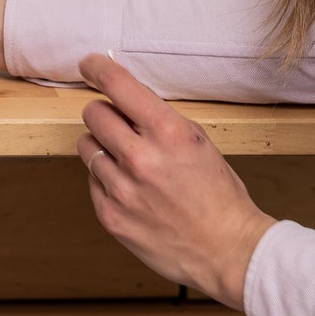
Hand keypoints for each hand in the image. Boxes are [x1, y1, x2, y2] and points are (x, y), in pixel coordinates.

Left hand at [77, 53, 273, 305]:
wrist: (228, 251)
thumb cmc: (218, 196)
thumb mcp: (197, 143)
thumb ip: (159, 122)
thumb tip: (124, 100)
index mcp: (169, 133)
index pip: (118, 85)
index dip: (98, 68)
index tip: (89, 65)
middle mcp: (140, 158)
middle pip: (93, 113)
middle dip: (105, 114)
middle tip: (119, 124)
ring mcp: (121, 189)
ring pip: (86, 147)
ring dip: (103, 148)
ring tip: (130, 162)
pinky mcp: (110, 215)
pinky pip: (92, 180)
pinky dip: (106, 179)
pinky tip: (132, 190)